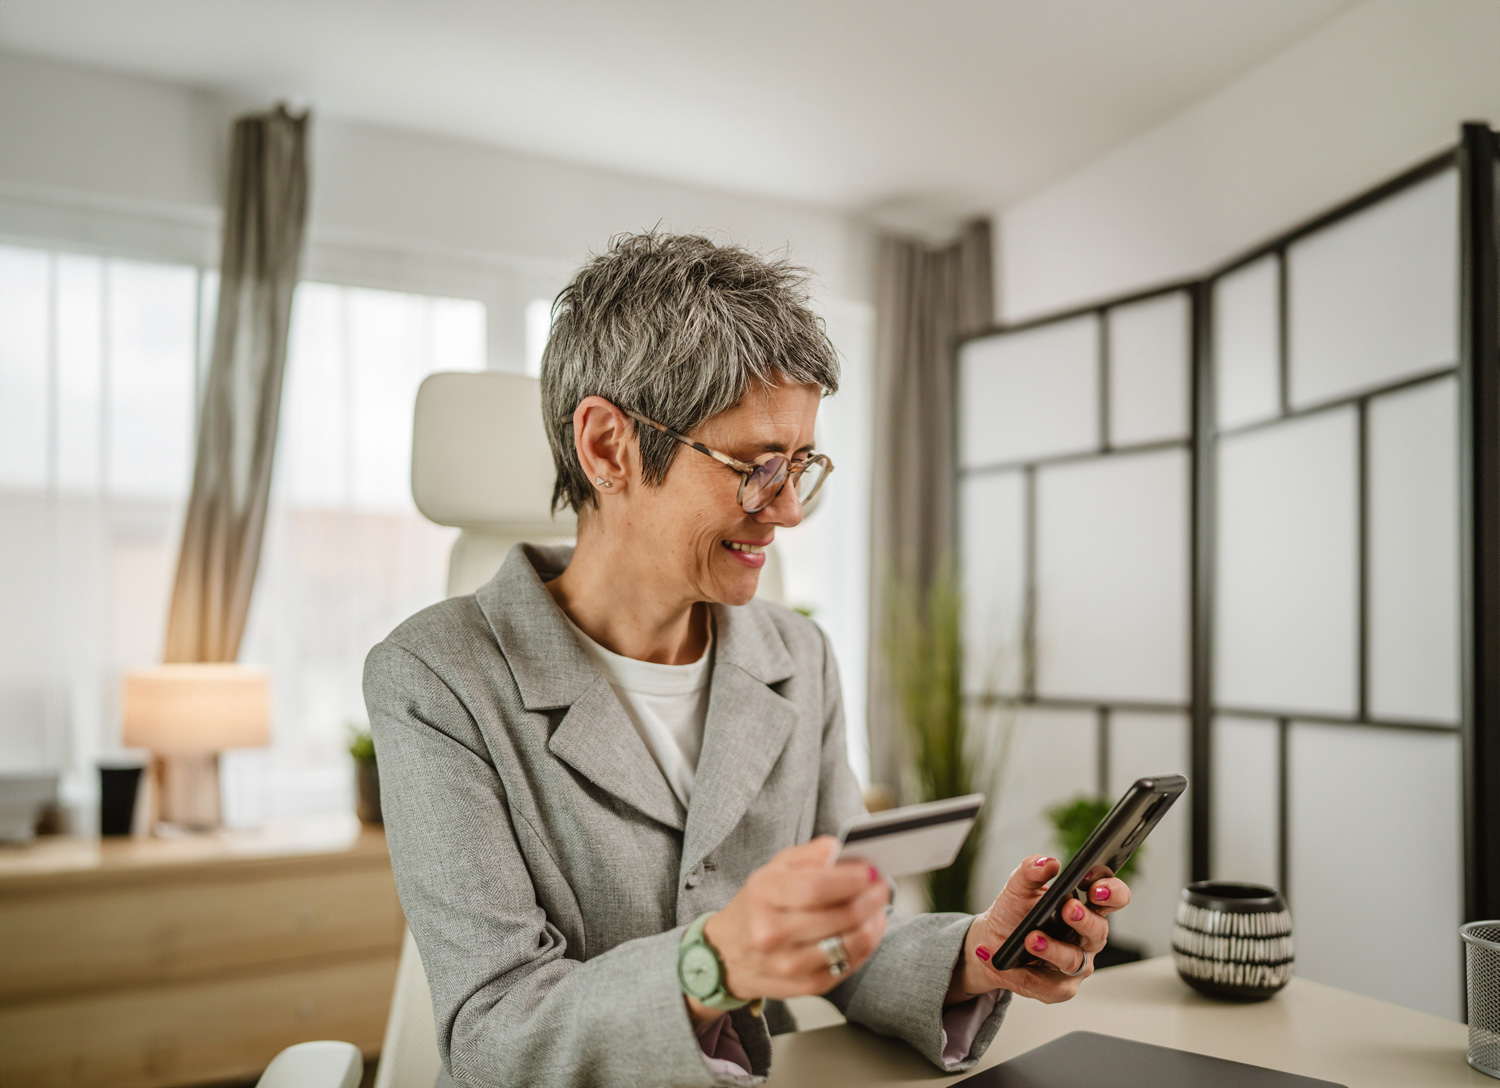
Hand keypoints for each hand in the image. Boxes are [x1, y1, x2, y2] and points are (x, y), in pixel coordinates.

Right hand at [704, 836, 889, 1002]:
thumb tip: (837, 848)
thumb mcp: (773, 869)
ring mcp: (787, 964)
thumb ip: (808, 855)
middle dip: (870, 898)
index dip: (851, 879)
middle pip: (838, 916)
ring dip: (873, 923)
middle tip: (882, 886)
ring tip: (878, 907)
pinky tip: (868, 930)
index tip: (871, 871)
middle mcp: (771, 932)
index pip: (816, 887)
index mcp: (764, 895)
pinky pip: (847, 966)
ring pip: (848, 944)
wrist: (727, 954)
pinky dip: (866, 946)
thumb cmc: (757, 906)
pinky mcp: (804, 986)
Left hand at [946, 855, 1130, 1004]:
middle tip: (1068, 908)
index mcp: (1085, 905)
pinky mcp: (1060, 987)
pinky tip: (1009, 966)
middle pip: (1100, 929)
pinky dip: (1026, 975)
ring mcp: (1076, 963)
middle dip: (1085, 919)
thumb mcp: (1017, 887)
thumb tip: (1047, 863)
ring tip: (1031, 939)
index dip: (1111, 891)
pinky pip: (1049, 985)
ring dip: (1053, 949)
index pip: (1113, 896)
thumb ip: (1031, 870)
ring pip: (1074, 959)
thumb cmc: (1015, 912)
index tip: (1093, 885)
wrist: (991, 942)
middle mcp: (1086, 936)